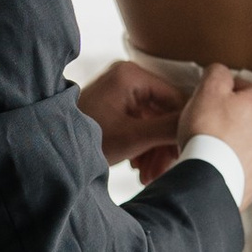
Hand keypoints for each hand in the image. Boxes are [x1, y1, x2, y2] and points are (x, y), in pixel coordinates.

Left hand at [78, 59, 192, 173]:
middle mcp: (128, 77)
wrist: (49, 150)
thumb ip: (168, 129)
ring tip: (147, 177)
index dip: (183, 128)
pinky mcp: (114, 106)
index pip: (176, 99)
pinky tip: (138, 169)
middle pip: (164, 112)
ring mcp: (120, 91)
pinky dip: (142, 146)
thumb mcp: (132, 137)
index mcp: (132, 75)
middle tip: (162, 173)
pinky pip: (139, 125)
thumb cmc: (86, 138)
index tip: (185, 155)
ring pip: (152, 122)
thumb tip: (202, 126)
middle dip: (164, 145)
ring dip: (153, 151)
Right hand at [180, 62, 251, 205]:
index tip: (208, 103)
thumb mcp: (208, 90)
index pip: (243, 87)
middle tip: (208, 124)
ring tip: (211, 147)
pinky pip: (246, 164)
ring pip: (249, 141)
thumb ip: (217, 73)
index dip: (221, 93)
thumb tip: (220, 72)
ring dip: (234, 141)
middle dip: (231, 117)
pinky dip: (234, 163)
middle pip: (248, 115)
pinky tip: (217, 163)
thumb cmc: (209, 133)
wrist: (209, 182)